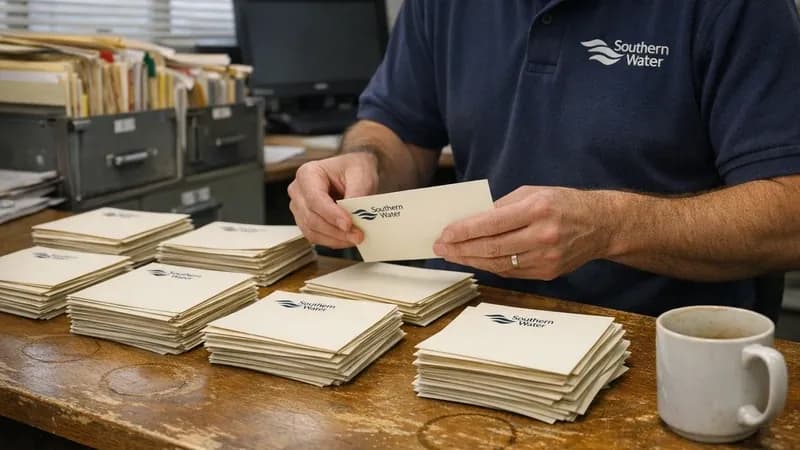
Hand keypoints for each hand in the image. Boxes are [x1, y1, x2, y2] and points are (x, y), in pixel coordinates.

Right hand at [288, 153, 378, 247]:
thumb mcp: (361, 174)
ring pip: (312, 231)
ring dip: (335, 238)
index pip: (315, 199)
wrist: (354, 174)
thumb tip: (354, 215)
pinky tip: (347, 238)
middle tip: (357, 235)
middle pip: (311, 218)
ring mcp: (299, 208)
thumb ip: (357, 193)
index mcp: (308, 173)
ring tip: (355, 237)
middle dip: (336, 230)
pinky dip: (332, 241)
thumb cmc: (354, 169)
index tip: (348, 224)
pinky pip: (315, 237)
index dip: (331, 214)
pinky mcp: (305, 221)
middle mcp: (298, 191)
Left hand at [432, 186, 615, 279]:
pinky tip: (475, 260)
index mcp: (538, 209)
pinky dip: (490, 266)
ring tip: (452, 255)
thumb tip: (471, 221)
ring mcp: (546, 258)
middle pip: (492, 247)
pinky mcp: (548, 273)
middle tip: (440, 247)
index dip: (464, 230)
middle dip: (461, 248)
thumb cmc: (564, 203)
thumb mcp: (533, 192)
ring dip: (471, 260)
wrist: (602, 225)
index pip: (492, 223)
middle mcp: (543, 235)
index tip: (444, 233)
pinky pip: (511, 272)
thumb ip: (502, 206)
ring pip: (499, 264)